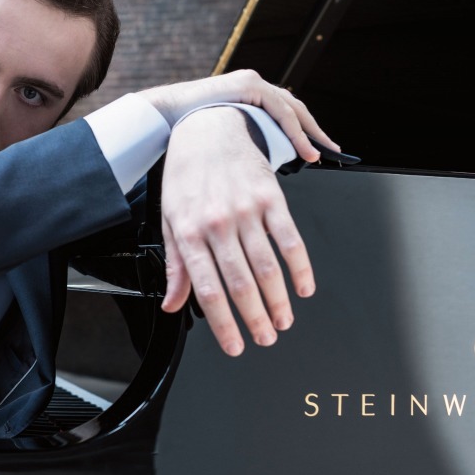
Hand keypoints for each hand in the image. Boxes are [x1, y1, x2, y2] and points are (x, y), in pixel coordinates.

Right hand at [137, 69, 339, 163]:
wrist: (164, 115)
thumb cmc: (187, 131)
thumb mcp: (221, 143)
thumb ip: (240, 149)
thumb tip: (255, 173)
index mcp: (247, 100)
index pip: (283, 115)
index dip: (302, 133)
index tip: (317, 151)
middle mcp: (253, 88)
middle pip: (294, 110)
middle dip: (314, 132)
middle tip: (331, 150)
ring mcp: (251, 84)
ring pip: (291, 109)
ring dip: (309, 134)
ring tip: (319, 154)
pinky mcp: (248, 85)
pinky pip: (280, 110)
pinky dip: (295, 131)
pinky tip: (304, 149)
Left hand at [159, 106, 314, 355]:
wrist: (208, 127)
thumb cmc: (187, 174)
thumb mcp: (170, 218)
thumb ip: (175, 264)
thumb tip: (173, 304)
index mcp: (189, 231)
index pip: (208, 289)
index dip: (223, 324)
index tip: (234, 346)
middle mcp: (218, 222)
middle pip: (241, 283)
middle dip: (254, 319)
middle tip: (264, 339)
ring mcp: (247, 210)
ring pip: (267, 267)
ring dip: (278, 301)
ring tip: (282, 322)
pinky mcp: (272, 197)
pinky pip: (290, 239)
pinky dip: (300, 267)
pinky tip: (303, 287)